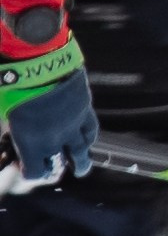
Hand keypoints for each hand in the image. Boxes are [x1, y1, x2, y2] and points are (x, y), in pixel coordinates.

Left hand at [0, 33, 96, 185]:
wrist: (38, 62)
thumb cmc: (14, 86)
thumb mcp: (3, 110)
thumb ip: (12, 125)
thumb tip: (14, 126)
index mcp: (30, 143)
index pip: (34, 172)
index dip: (30, 173)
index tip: (25, 167)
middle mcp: (54, 139)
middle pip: (58, 166)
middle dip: (54, 171)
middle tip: (53, 170)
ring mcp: (72, 125)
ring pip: (81, 152)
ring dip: (80, 163)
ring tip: (81, 168)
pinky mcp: (84, 109)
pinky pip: (91, 130)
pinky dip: (89, 138)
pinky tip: (88, 141)